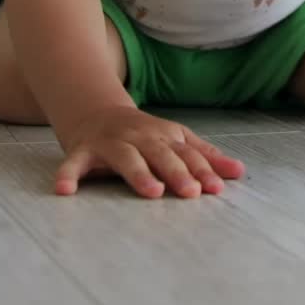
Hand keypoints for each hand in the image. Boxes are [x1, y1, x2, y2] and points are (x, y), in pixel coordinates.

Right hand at [54, 105, 244, 198]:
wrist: (98, 112)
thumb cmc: (144, 135)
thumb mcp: (177, 140)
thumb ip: (205, 156)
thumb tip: (239, 172)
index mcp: (165, 136)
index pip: (187, 154)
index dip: (202, 170)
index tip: (216, 188)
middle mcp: (141, 137)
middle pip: (162, 154)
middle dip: (177, 172)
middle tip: (191, 192)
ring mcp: (111, 143)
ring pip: (126, 158)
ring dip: (139, 174)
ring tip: (151, 192)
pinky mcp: (82, 150)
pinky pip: (73, 163)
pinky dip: (68, 175)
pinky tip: (64, 191)